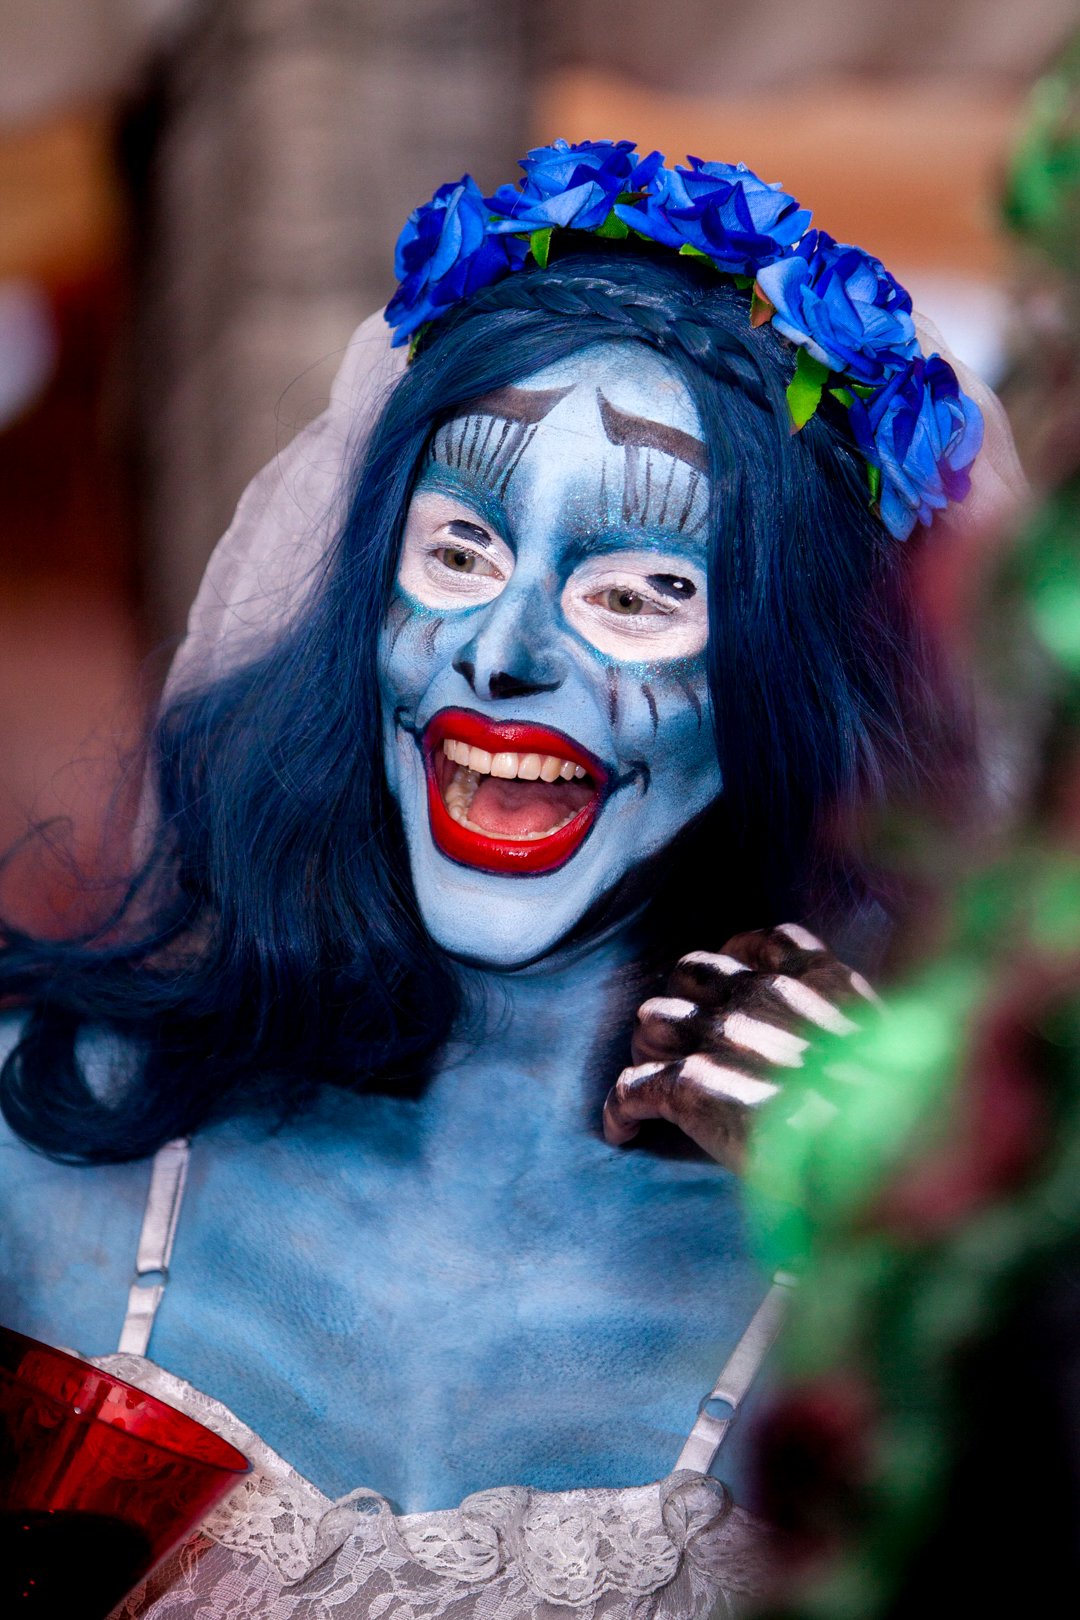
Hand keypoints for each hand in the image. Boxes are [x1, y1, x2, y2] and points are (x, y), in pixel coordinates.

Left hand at [603, 923, 879, 1172]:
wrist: (884, 1158)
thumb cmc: (902, 1120)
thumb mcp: (902, 1050)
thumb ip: (862, 1029)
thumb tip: (844, 1045)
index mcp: (816, 981)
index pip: (759, 944)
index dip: (734, 965)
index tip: (729, 991)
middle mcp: (763, 995)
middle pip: (692, 972)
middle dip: (688, 1005)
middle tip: (689, 1047)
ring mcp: (722, 1034)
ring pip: (654, 1018)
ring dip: (652, 1049)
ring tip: (658, 1085)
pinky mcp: (691, 1084)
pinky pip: (632, 1086)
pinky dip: (622, 1108)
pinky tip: (623, 1130)